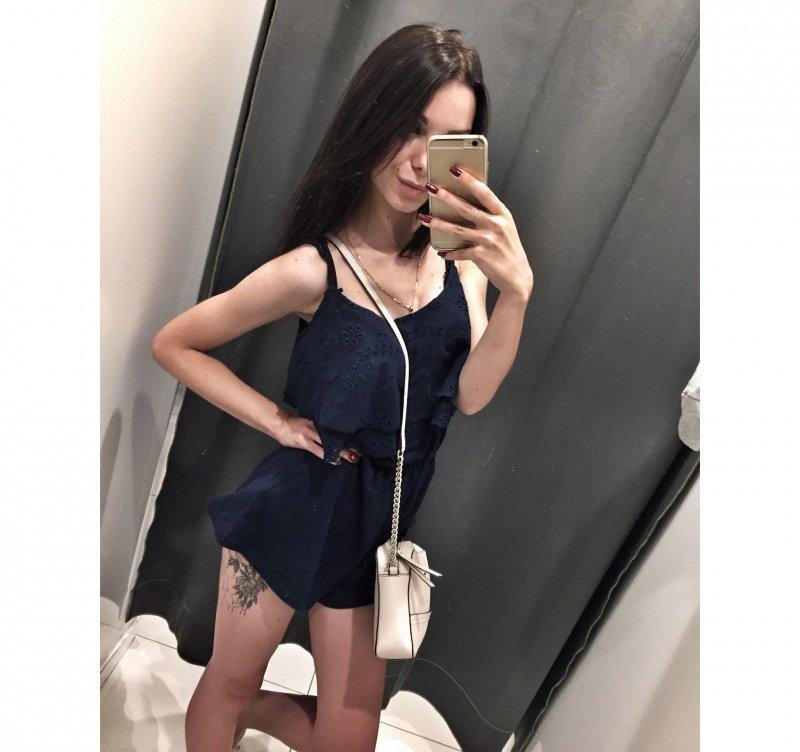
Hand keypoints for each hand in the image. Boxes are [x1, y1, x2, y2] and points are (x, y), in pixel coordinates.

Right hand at [272, 413, 360, 464]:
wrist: (279, 423)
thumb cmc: (295, 424)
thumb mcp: (309, 423)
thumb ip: (320, 428)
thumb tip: (333, 437)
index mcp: (319, 423)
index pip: (337, 430)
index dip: (349, 437)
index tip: (361, 441)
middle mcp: (317, 427)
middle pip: (336, 437)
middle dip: (349, 445)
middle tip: (362, 451)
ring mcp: (310, 434)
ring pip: (330, 444)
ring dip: (342, 452)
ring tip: (353, 458)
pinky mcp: (304, 442)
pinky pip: (318, 451)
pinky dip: (328, 456)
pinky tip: (336, 461)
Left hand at [420, 164, 533, 300]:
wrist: (517, 276)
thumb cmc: (507, 248)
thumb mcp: (504, 227)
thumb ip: (489, 214)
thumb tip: (464, 201)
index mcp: (502, 214)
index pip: (484, 192)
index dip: (469, 180)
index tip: (454, 169)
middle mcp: (496, 225)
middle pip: (466, 208)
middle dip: (446, 196)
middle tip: (430, 187)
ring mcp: (488, 241)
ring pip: (457, 230)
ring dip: (438, 223)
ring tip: (424, 217)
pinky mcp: (481, 256)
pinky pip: (459, 252)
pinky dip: (449, 253)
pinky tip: (440, 251)